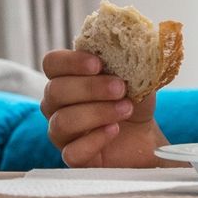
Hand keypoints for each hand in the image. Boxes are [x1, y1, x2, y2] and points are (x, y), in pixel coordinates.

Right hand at [40, 50, 172, 167]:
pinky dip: (95, 139)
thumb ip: (131, 58)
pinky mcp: (73, 158)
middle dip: (90, 88)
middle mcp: (57, 104)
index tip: (98, 64)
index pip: (52, 63)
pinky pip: (71, 152)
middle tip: (120, 88)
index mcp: (68, 77)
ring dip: (96, 112)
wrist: (146, 138)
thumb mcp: (138, 76)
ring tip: (125, 109)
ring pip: (61, 121)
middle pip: (55, 91)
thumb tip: (138, 39)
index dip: (70, 62)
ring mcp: (62, 132)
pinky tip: (114, 130)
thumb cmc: (134, 103)